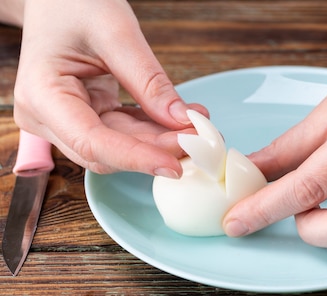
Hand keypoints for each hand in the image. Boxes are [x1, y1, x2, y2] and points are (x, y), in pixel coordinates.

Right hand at [12, 0, 205, 176]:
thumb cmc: (72, 4)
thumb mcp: (115, 32)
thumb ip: (148, 80)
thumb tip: (181, 120)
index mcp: (42, 95)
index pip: (92, 143)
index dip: (136, 158)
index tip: (175, 165)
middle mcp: (47, 117)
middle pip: (108, 151)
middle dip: (157, 149)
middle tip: (201, 140)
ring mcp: (65, 120)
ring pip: (121, 145)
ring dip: (161, 140)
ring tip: (199, 127)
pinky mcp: (86, 117)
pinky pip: (125, 132)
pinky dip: (155, 128)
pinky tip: (184, 120)